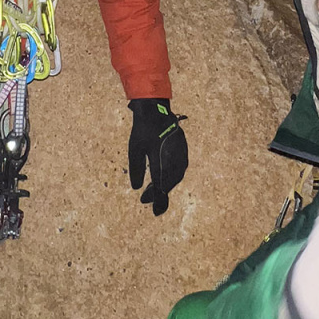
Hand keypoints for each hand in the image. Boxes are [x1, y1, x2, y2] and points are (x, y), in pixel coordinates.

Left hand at [127, 99, 187, 215]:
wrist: (156, 109)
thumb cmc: (143, 129)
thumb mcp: (134, 149)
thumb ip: (136, 169)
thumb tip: (136, 187)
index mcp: (162, 160)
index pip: (160, 186)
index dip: (156, 199)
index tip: (151, 209)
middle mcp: (174, 158)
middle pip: (170, 183)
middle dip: (161, 193)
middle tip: (149, 199)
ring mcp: (181, 153)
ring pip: (177, 175)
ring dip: (168, 184)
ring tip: (157, 189)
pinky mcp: (183, 148)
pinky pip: (180, 167)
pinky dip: (173, 175)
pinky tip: (166, 176)